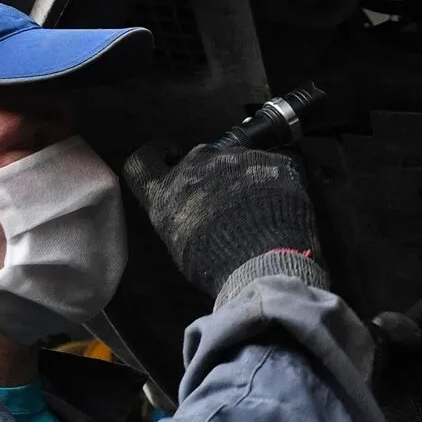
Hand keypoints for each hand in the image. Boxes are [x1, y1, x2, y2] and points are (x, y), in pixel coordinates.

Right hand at [122, 142, 322, 298]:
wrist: (263, 261)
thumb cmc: (217, 264)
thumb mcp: (181, 246)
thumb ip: (178, 217)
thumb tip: (190, 213)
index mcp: (166, 191)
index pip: (141, 162)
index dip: (157, 157)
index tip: (170, 158)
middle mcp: (195, 165)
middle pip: (199, 158)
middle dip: (212, 174)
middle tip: (228, 204)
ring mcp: (233, 158)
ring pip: (238, 160)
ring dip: (245, 179)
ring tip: (259, 212)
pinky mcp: (268, 159)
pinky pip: (271, 165)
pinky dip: (275, 182)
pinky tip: (280, 207)